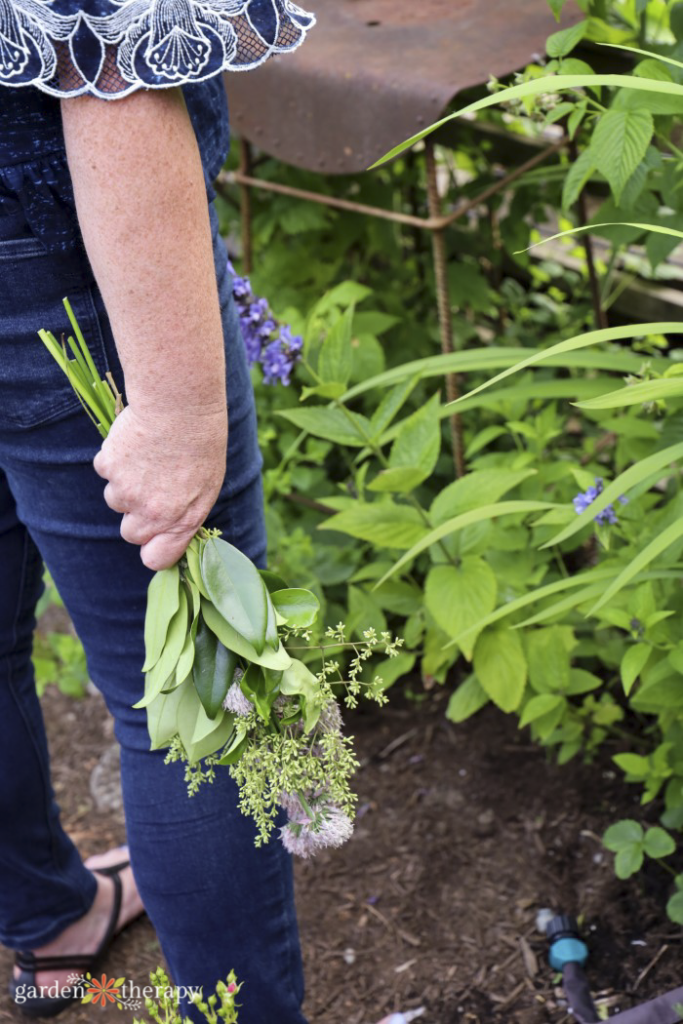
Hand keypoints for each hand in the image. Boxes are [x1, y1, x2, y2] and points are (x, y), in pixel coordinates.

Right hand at [93, 404, 227, 570]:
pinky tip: (136, 442)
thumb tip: (168, 529)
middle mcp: (150, 513)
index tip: (156, 539)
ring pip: (116, 499)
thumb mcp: (207, 487)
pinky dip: (116, 460)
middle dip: (137, 516)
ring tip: (149, 458)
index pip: (156, 559)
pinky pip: (106, 471)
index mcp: (180, 521)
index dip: (154, 550)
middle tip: (152, 488)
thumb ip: (184, 514)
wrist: (180, 406)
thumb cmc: (201, 443)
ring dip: (126, 485)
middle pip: (130, 533)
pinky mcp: (108, 468)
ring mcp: (126, 491)